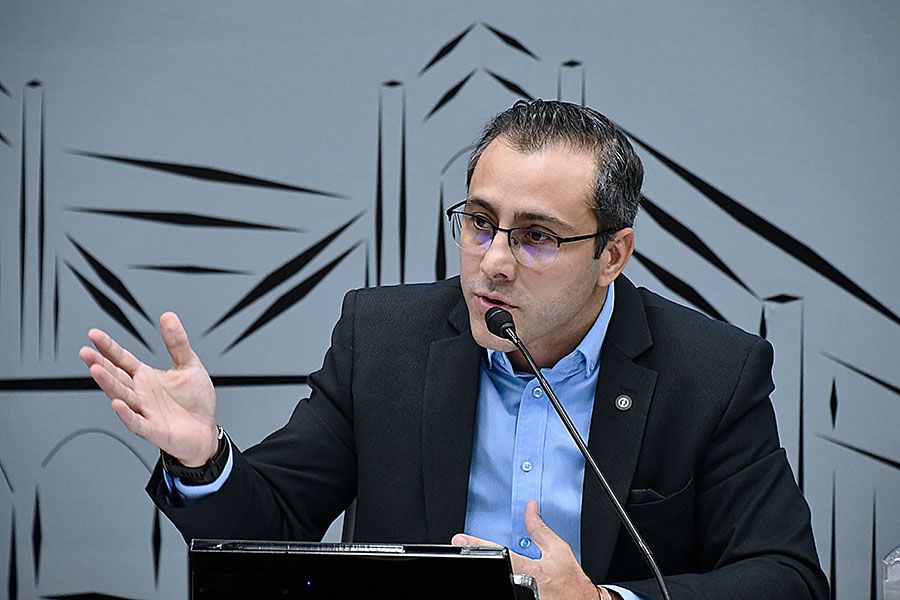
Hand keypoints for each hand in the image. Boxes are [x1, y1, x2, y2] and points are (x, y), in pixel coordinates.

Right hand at [80, 311, 218, 466]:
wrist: (205, 431)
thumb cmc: (195, 401)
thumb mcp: (189, 365)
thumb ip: (177, 343)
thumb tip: (168, 317)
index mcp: (146, 377)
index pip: (122, 360)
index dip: (109, 348)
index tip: (94, 334)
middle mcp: (141, 393)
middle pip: (117, 377)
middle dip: (101, 364)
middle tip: (85, 352)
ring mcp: (145, 411)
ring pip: (122, 396)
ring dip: (109, 384)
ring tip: (95, 370)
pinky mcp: (153, 430)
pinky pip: (137, 422)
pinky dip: (126, 414)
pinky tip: (117, 404)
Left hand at [452, 500, 617, 599]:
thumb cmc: (571, 580)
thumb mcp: (558, 549)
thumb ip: (540, 529)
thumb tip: (530, 507)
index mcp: (531, 570)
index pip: (500, 554)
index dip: (478, 545)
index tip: (461, 539)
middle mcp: (521, 586)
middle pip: (494, 572)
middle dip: (478, 559)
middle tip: (462, 547)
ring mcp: (519, 597)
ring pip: (498, 583)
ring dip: (489, 574)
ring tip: (478, 562)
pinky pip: (505, 591)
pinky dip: (498, 583)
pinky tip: (493, 577)